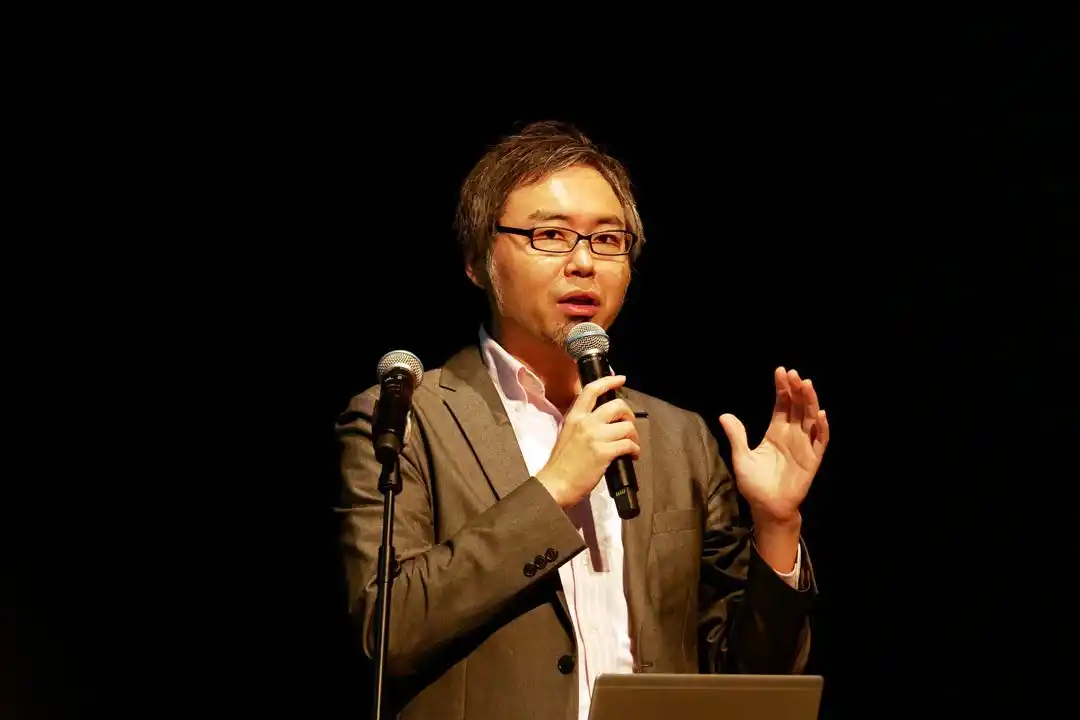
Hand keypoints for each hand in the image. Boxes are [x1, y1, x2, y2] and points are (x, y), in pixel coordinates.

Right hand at [536, 375, 640, 508]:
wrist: (555, 484)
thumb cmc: (561, 463)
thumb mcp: (567, 434)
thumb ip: (581, 424)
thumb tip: (601, 420)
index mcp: (574, 417)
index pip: (592, 390)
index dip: (609, 380)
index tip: (620, 378)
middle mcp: (585, 423)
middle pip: (617, 405)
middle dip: (629, 414)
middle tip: (629, 424)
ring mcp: (595, 437)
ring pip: (627, 426)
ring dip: (634, 436)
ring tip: (632, 445)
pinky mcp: (604, 452)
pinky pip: (629, 444)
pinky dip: (635, 450)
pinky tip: (632, 455)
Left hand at [719, 367, 829, 526]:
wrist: (767, 508)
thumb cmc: (755, 484)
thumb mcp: (742, 458)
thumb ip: (737, 436)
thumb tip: (724, 415)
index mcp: (775, 432)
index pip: (782, 405)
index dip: (782, 388)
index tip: (781, 372)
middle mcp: (792, 435)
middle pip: (797, 407)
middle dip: (796, 390)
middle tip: (793, 374)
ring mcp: (804, 446)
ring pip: (810, 419)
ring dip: (810, 402)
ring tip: (807, 385)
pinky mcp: (812, 460)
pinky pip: (820, 441)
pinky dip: (822, 428)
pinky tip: (820, 414)